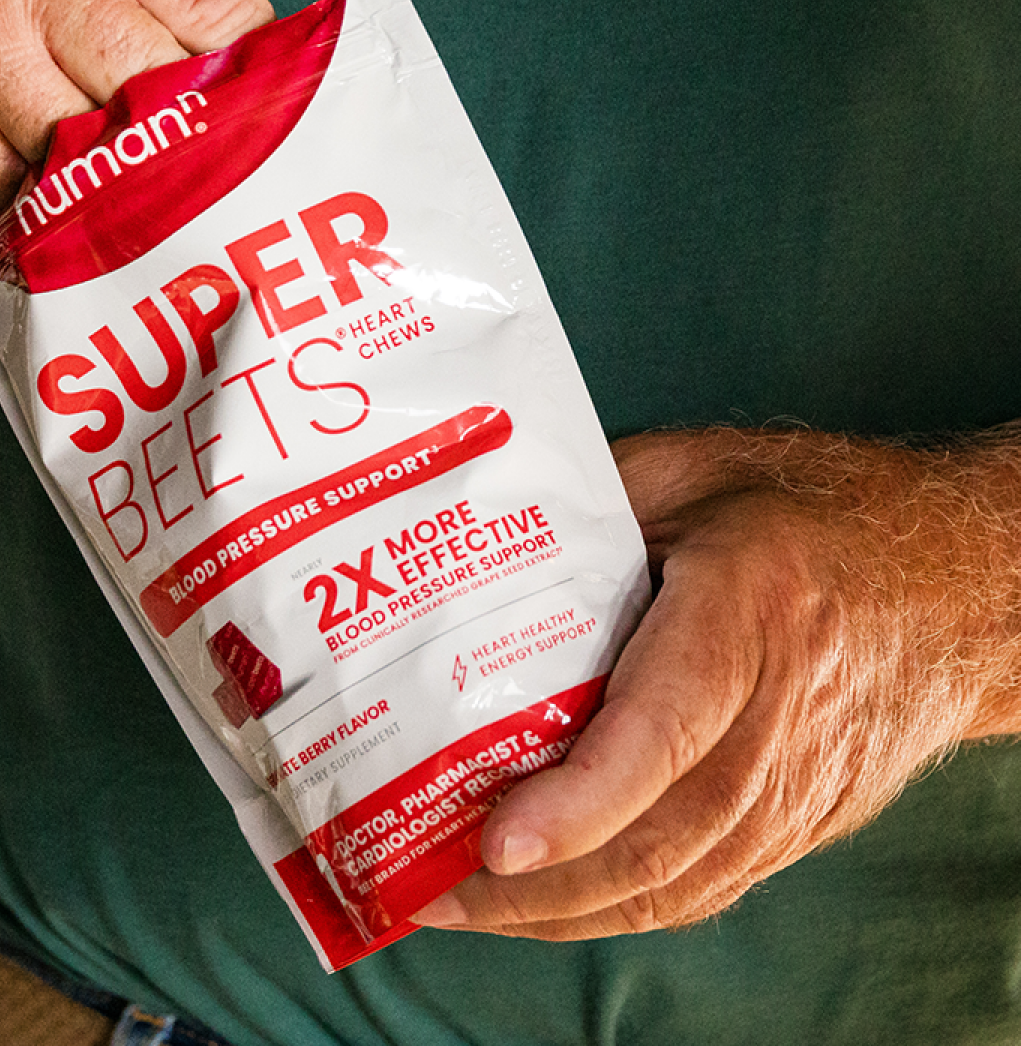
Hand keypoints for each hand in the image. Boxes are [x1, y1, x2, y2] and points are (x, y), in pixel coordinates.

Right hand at [0, 0, 272, 213]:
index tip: (253, 121)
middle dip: (168, 138)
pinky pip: (19, 191)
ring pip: (87, 151)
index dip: (245, 79)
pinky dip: (28, 198)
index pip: (216, 1)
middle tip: (175, 166)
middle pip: (153, 83)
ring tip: (78, 160)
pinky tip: (6, 163)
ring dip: (93, 175)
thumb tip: (265, 91)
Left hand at [413, 426, 1020, 938]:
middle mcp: (780, 720)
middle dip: (536, 885)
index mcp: (752, 613)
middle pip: (658, 837)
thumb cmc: (811, 508)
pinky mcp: (800, 822)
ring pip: (677, 882)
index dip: (582, 799)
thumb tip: (477, 535)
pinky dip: (618, 910)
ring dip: (562, 912)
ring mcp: (798, 787)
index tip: (498, 839)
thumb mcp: (694, 470)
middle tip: (427, 887)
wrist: (955, 580)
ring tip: (462, 906)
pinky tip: (550, 904)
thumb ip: (590, 500)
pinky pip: (705, 887)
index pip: (668, 730)